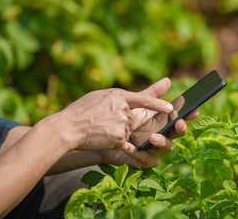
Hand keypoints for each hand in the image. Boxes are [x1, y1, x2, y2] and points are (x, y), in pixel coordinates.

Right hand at [57, 87, 172, 150]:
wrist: (67, 127)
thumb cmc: (80, 111)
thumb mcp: (100, 96)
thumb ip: (118, 97)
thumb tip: (131, 102)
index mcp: (118, 94)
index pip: (144, 98)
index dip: (158, 103)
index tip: (170, 108)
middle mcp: (123, 107)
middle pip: (133, 119)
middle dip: (122, 123)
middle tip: (103, 121)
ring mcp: (122, 122)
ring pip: (127, 131)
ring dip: (116, 132)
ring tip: (99, 128)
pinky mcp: (119, 136)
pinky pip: (122, 141)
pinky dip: (113, 141)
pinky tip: (100, 137)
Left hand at [101, 78, 198, 167]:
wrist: (108, 138)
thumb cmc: (127, 122)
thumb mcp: (139, 105)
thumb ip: (152, 95)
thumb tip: (168, 80)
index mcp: (165, 124)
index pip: (180, 119)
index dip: (189, 115)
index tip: (195, 110)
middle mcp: (164, 137)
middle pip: (177, 134)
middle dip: (180, 129)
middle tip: (179, 122)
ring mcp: (156, 150)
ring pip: (166, 147)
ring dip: (160, 141)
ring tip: (152, 136)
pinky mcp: (144, 161)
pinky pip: (145, 158)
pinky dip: (136, 152)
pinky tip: (127, 145)